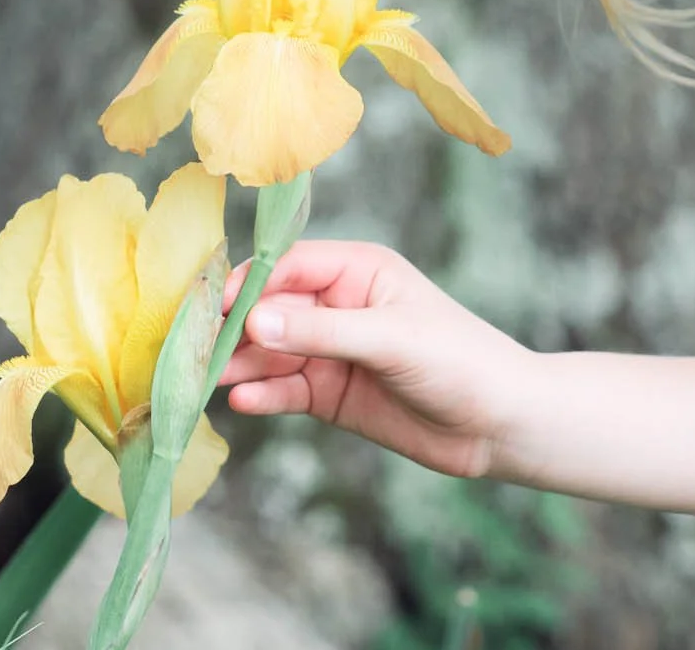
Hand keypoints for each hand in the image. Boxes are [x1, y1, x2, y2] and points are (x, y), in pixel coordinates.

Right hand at [218, 240, 529, 480]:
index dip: (248, 284)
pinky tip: (242, 404)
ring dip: (239, 365)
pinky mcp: (330, 394)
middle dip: (232, 328)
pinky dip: (263, 396)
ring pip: (270, 353)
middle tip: (192, 348)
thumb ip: (321, 331)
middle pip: (269, 310)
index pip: (287, 266)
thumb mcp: (391, 339)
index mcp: (356, 270)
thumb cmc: (460, 362)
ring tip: (206, 381)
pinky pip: (285, 391)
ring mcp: (331, 351)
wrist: (502, 426)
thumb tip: (254, 321)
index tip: (212, 307)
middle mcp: (337, 305)